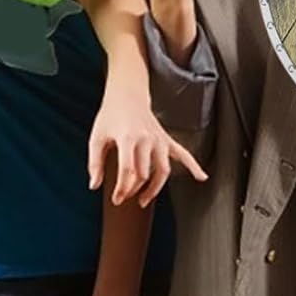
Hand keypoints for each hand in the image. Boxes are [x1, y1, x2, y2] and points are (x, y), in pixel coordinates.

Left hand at [88, 90, 206, 205]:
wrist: (127, 96)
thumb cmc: (110, 116)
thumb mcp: (96, 138)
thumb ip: (94, 163)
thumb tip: (94, 185)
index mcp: (128, 138)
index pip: (128, 170)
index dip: (122, 188)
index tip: (116, 199)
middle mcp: (147, 139)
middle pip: (144, 174)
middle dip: (133, 190)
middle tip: (122, 198)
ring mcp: (160, 139)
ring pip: (163, 170)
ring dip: (155, 188)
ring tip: (143, 200)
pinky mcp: (167, 139)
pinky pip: (183, 154)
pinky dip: (194, 166)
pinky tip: (202, 177)